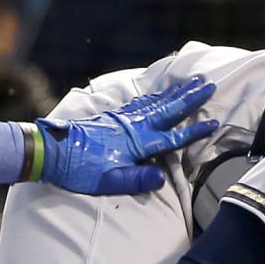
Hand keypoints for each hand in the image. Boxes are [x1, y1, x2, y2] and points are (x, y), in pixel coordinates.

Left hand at [37, 76, 217, 194]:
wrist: (51, 150)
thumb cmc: (78, 170)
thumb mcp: (107, 182)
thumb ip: (135, 180)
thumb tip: (161, 178)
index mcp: (136, 143)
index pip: (172, 138)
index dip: (193, 132)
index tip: (213, 123)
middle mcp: (133, 126)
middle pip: (168, 110)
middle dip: (190, 98)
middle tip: (209, 84)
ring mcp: (123, 119)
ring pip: (155, 103)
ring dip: (175, 93)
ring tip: (191, 81)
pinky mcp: (113, 117)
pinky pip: (140, 102)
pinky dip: (154, 95)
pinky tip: (159, 93)